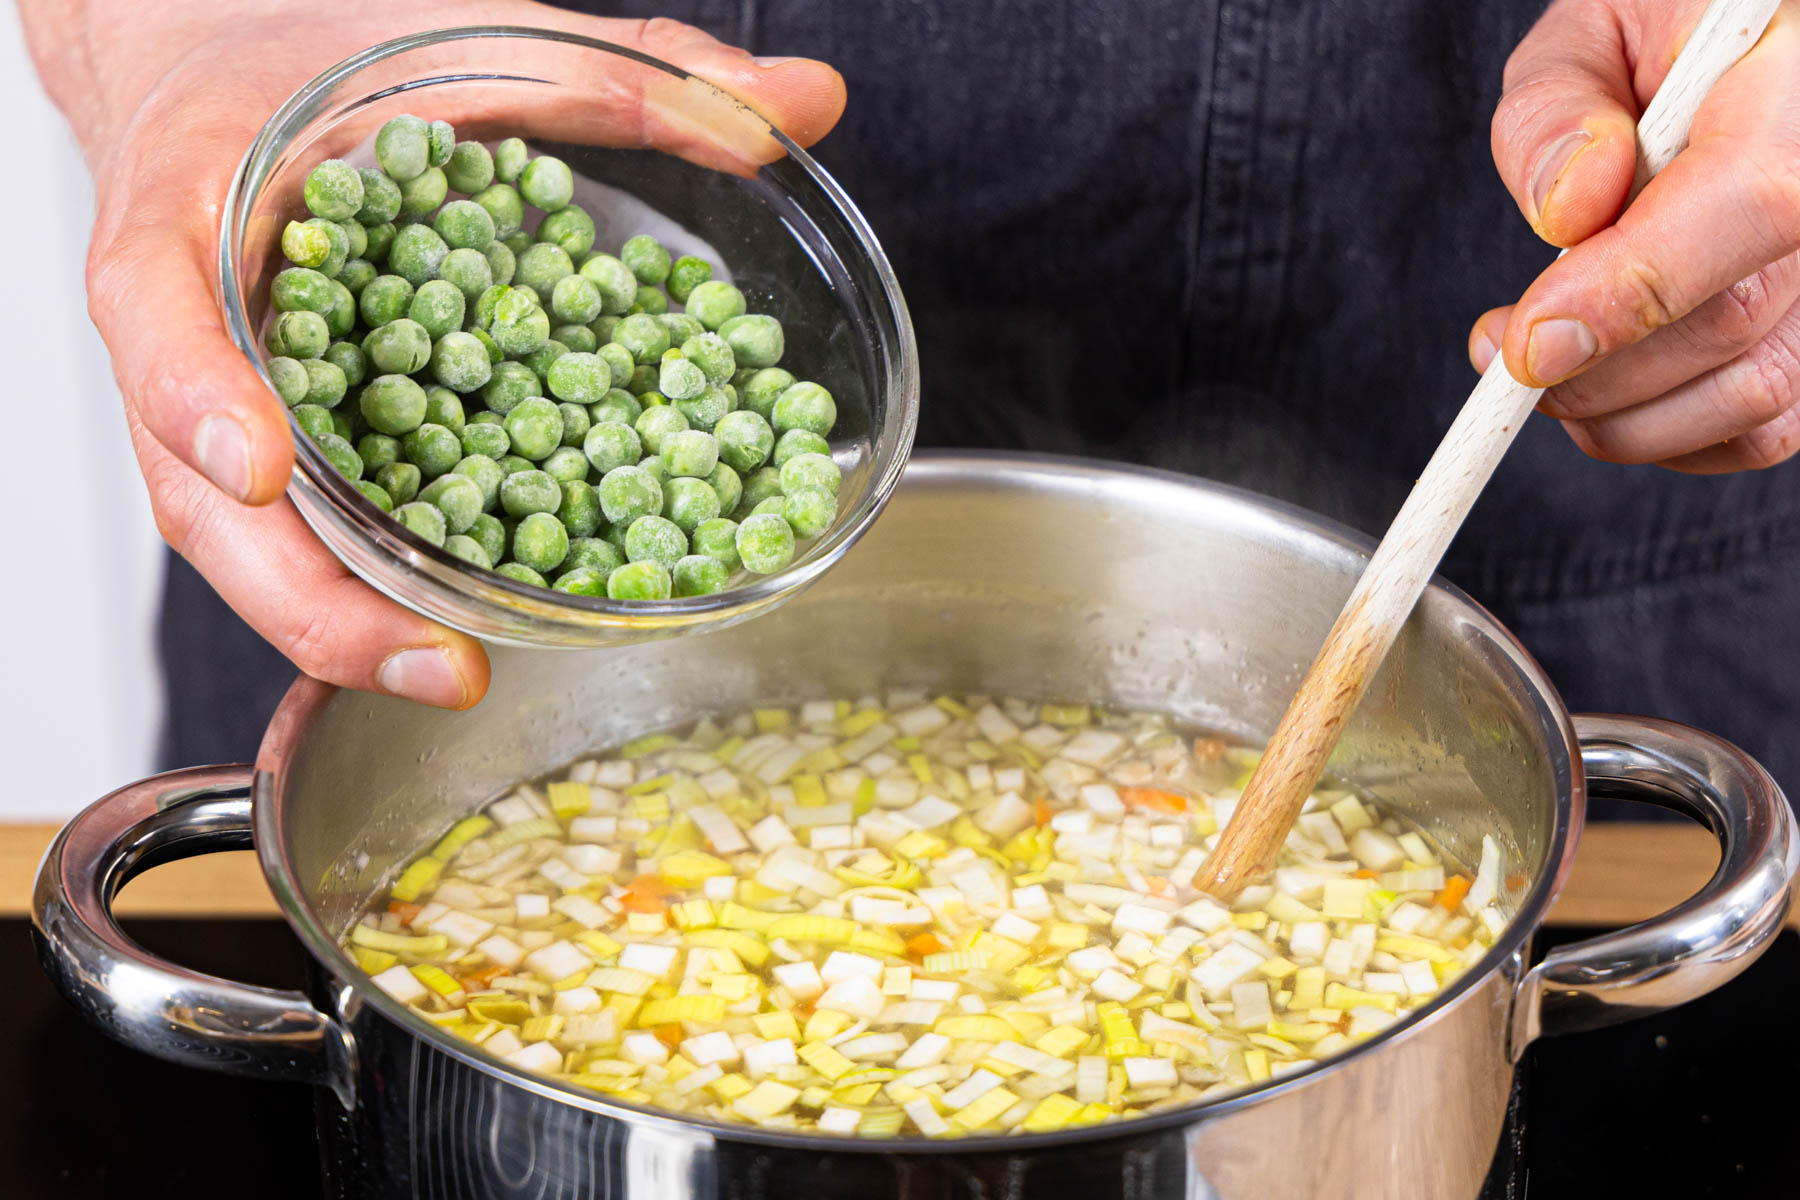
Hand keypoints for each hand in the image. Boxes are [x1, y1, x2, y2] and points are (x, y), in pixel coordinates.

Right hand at [18, 0, 844, 705]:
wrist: (227, 63)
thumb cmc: (321, 52)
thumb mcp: (462, 35)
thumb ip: (626, 70)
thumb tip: (804, 103)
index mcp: (192, 201)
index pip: (152, 306)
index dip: (194, 393)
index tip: (267, 464)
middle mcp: (194, 326)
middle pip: (202, 490)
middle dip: (309, 594)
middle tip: (434, 659)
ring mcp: (223, 398)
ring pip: (249, 540)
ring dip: (349, 622)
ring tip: (457, 676)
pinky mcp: (279, 435)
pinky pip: (312, 518)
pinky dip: (378, 579)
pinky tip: (465, 624)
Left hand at [1469, 0, 1799, 472]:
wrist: (1744, 49)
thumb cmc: (1673, 33)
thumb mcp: (1599, 22)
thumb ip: (1557, 105)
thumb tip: (1566, 210)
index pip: (1749, 205)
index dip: (1627, 293)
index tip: (1527, 344)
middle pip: (1737, 324)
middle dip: (1593, 371)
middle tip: (1506, 355)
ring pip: (1754, 402)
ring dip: (1619, 415)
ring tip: (1546, 364)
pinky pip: (1763, 431)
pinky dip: (1667, 432)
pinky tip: (1612, 382)